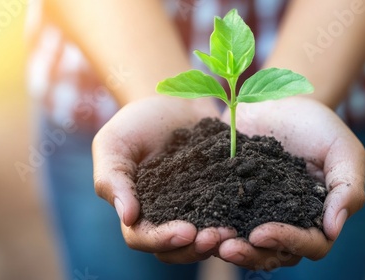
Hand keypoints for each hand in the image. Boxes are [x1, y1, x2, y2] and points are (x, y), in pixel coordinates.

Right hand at [92, 96, 235, 262]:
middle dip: (195, 247)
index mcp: (137, 211)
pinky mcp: (218, 194)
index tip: (186, 232)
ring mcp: (194, 207)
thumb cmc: (136, 123)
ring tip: (234, 232)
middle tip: (216, 236)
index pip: (143, 238)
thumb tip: (128, 218)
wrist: (173, 101)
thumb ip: (113, 179)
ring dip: (218, 240)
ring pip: (203, 237)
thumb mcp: (114, 144)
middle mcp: (166, 216)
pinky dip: (237, 218)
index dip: (162, 240)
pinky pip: (227, 213)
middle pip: (177, 247)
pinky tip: (251, 213)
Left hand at [218, 97, 364, 269]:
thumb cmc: (317, 126)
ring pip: (244, 244)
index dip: (286, 242)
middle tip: (226, 248)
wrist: (279, 101)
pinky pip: (219, 219)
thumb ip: (347, 188)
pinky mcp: (229, 198)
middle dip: (250, 254)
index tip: (261, 233)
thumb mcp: (343, 150)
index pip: (309, 244)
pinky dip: (207, 225)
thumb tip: (334, 230)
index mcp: (316, 216)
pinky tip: (193, 223)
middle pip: (272, 254)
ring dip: (225, 247)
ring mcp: (255, 212)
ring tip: (205, 240)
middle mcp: (285, 221)